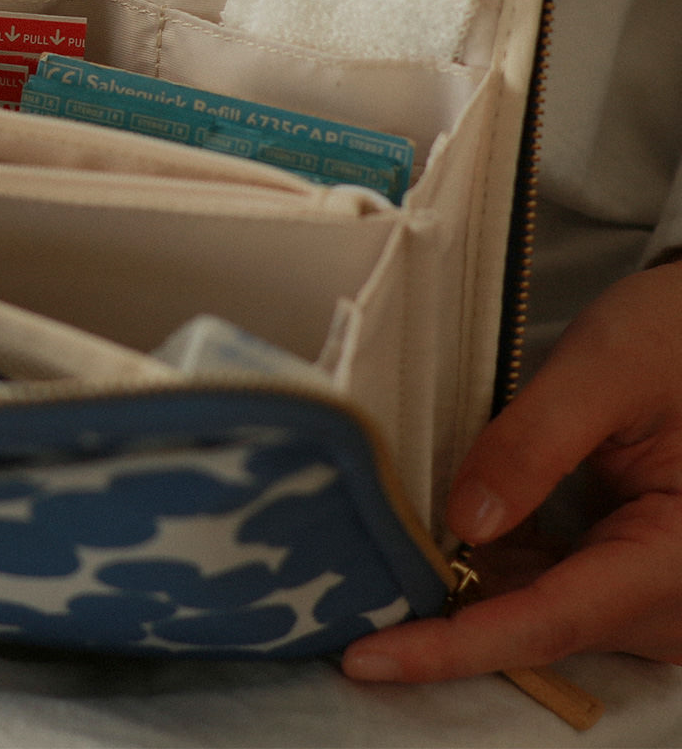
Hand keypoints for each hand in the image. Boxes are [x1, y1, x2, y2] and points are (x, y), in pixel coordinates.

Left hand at [343, 259, 681, 681]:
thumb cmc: (673, 338)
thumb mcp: (603, 370)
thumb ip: (533, 444)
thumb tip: (464, 523)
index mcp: (680, 557)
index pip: (549, 621)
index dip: (453, 645)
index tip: (369, 657)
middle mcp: (675, 599)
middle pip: (538, 626)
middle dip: (442, 618)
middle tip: (347, 598)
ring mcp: (654, 592)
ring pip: (537, 611)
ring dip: (463, 591)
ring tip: (378, 565)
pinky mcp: (629, 572)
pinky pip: (550, 586)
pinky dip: (490, 567)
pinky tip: (433, 540)